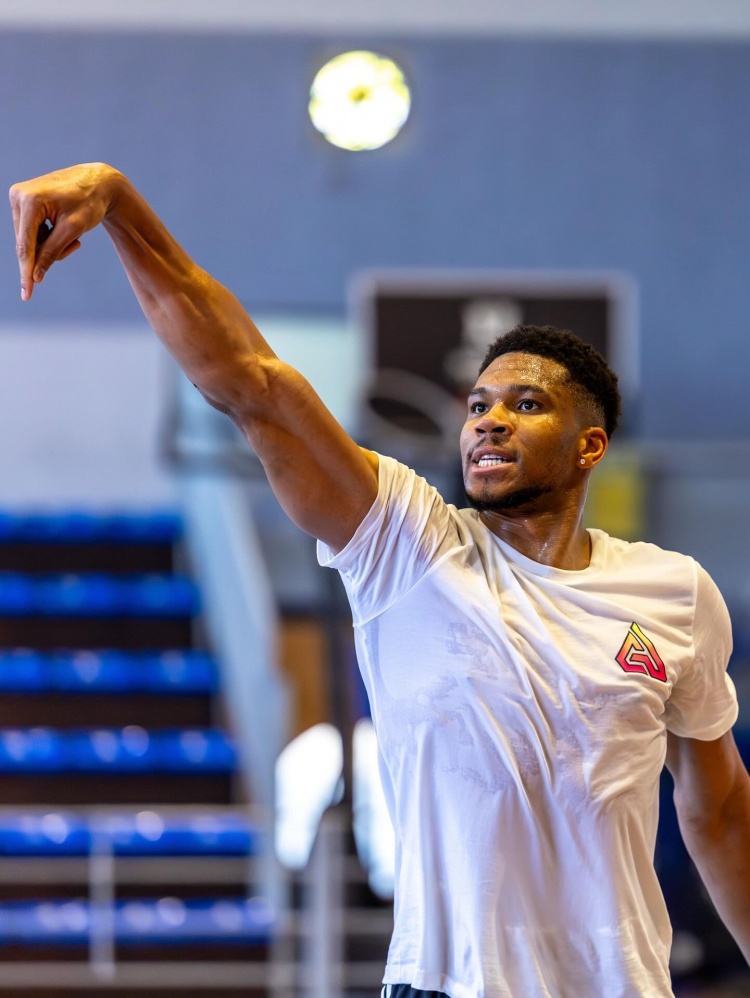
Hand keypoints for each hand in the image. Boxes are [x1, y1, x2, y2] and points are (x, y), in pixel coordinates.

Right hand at [9, 163, 121, 300]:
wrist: (97, 181)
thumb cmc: (89, 203)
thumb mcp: (73, 230)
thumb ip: (52, 252)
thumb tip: (35, 277)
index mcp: (29, 201)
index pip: (25, 245)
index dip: (26, 272)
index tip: (27, 294)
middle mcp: (18, 196)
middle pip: (27, 244)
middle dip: (50, 252)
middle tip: (75, 245)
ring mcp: (19, 198)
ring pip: (30, 240)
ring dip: (51, 245)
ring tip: (74, 236)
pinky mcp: (24, 202)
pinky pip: (33, 232)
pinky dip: (50, 237)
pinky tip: (65, 227)